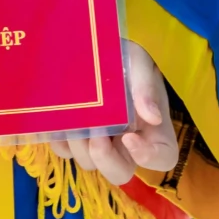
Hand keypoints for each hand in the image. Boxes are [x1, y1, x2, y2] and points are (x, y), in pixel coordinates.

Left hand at [45, 39, 179, 185]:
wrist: (94, 46)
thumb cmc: (124, 56)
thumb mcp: (138, 62)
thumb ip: (145, 86)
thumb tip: (152, 116)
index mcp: (152, 128)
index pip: (162, 158)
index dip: (148, 157)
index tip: (129, 137)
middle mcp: (127, 143)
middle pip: (121, 172)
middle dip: (105, 159)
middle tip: (95, 134)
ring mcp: (100, 143)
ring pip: (89, 164)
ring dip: (79, 147)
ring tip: (74, 119)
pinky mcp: (75, 137)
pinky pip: (64, 152)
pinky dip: (59, 141)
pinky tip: (55, 121)